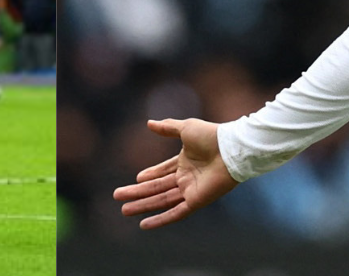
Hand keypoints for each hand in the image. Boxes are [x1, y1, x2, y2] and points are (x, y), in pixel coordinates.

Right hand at [113, 118, 238, 229]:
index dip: (149, 176)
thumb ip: (167, 128)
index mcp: (184, 162)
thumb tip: (149, 123)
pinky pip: (175, 213)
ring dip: (142, 205)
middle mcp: (186, 178)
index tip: (136, 179)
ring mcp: (190, 191)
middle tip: (118, 196)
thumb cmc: (211, 136)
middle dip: (137, 193)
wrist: (230, 148)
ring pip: (161, 201)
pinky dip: (160, 220)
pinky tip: (144, 224)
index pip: (162, 172)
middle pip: (156, 188)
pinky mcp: (195, 201)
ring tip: (124, 210)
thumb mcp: (185, 128)